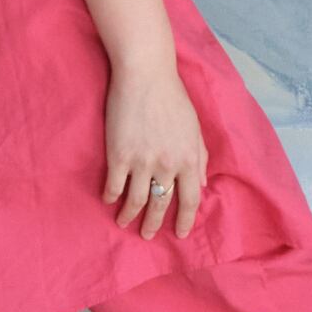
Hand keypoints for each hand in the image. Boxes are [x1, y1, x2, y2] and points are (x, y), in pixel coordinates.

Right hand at [103, 56, 207, 238]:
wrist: (145, 75)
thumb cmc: (173, 97)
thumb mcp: (194, 128)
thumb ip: (200, 157)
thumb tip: (203, 183)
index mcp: (189, 159)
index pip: (190, 200)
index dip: (185, 220)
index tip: (179, 233)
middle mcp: (167, 165)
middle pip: (161, 204)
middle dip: (154, 224)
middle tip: (147, 235)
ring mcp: (142, 161)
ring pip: (136, 200)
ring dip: (129, 216)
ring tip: (124, 223)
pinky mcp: (118, 155)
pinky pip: (115, 185)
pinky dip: (111, 196)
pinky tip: (109, 200)